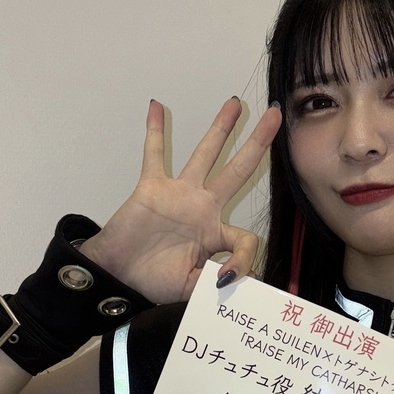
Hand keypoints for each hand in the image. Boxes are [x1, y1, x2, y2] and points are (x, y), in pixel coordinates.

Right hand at [79, 98, 281, 303]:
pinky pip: (154, 155)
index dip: (243, 260)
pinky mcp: (152, 188)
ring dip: (220, 128)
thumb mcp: (191, 289)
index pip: (246, 237)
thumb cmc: (152, 282)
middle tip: (275, 117)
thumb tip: (241, 280)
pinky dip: (154, 132)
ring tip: (235, 103)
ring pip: (205, 154)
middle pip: (238, 171)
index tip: (226, 280)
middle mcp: (203, 208)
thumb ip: (214, 284)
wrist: (118, 276)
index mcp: (215, 234)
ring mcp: (179, 194)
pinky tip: (156, 107)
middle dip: (257, 144)